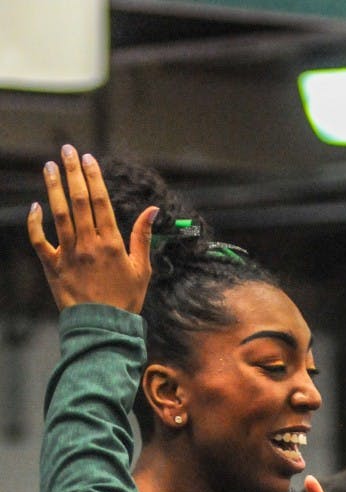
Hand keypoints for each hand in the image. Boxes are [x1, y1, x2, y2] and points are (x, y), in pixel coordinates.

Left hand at [27, 144, 156, 312]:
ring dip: (53, 188)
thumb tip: (152, 210)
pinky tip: (35, 207)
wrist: (103, 328)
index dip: (94, 177)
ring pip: (59, 215)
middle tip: (67, 150)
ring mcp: (69, 255)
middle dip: (73, 173)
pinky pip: (39, 241)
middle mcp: (89, 245)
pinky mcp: (53, 267)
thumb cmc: (125, 300)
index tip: (88, 158)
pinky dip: (35, 223)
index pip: (101, 202)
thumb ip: (143, 237)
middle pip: (79, 201)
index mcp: (112, 244)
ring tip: (49, 167)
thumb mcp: (141, 270)